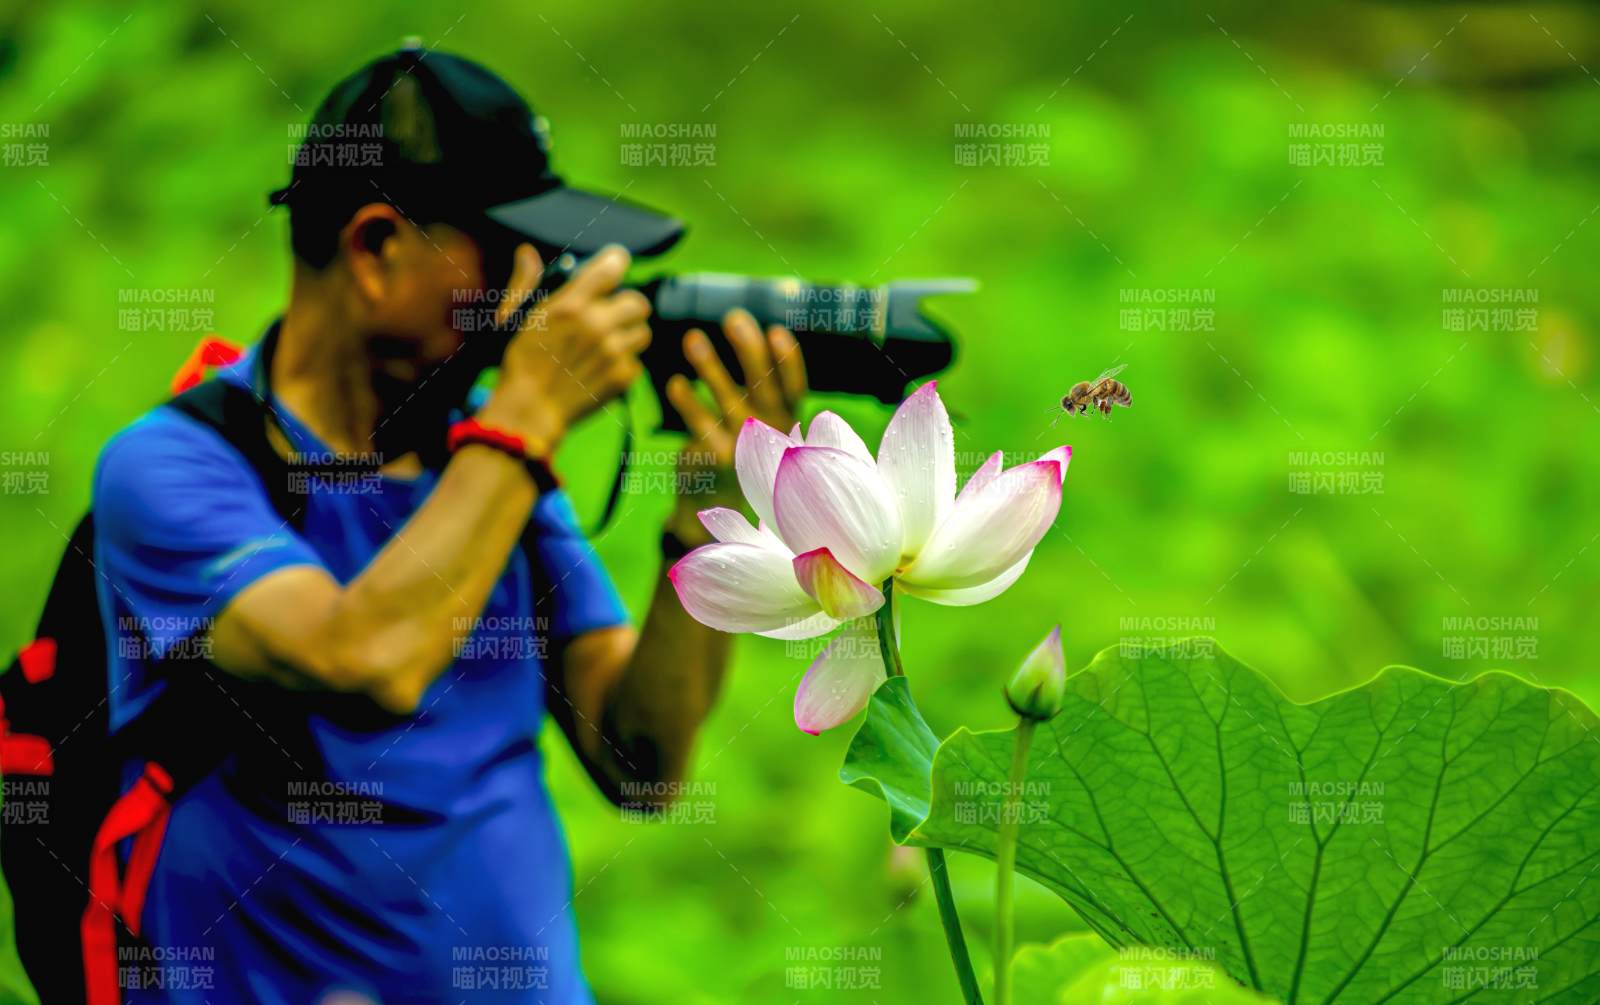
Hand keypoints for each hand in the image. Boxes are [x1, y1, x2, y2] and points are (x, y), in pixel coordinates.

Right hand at [477, 244, 651, 456]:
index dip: (616, 264)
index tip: (614, 268)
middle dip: (626, 307)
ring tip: (608, 344)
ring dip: (629, 335)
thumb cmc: (520, 362)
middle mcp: (597, 324)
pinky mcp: (623, 377)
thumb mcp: (516, 317)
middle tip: (611, 317)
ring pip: (643, 332)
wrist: (530, 410)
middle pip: (638, 302)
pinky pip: (637, 361)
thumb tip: (527, 253)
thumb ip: (527, 282)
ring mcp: (613, 352)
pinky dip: (624, 364)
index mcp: (571, 304)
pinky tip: (603, 368)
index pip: (614, 266)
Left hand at [663, 309, 806, 543]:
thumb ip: (758, 386)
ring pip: (727, 400)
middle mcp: (770, 432)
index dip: (788, 361)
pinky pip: (700, 424)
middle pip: (764, 386)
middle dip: (749, 350)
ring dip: (710, 366)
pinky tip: (676, 383)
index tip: (776, 330)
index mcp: (785, 419)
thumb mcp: (757, 420)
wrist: (715, 504)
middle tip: (733, 318)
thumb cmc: (737, 448)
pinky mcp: (715, 458)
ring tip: (693, 338)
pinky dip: (687, 402)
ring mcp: (744, 447)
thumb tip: (746, 328)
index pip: (794, 387)